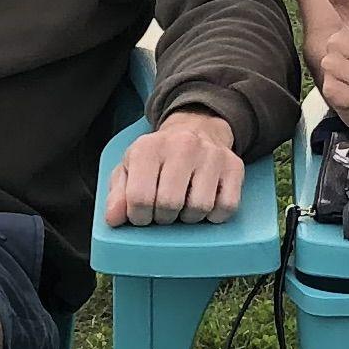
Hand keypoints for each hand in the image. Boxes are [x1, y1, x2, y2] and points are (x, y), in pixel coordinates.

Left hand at [100, 110, 240, 227]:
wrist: (196, 128)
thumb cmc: (158, 157)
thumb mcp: (129, 169)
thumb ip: (118, 195)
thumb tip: (114, 219)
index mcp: (149, 148)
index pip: (140, 198)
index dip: (139, 217)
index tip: (142, 215)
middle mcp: (182, 146)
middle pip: (170, 205)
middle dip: (163, 218)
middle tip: (163, 211)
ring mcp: (211, 155)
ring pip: (199, 208)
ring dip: (189, 218)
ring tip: (183, 205)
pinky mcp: (234, 166)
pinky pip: (226, 207)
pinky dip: (214, 216)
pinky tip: (204, 204)